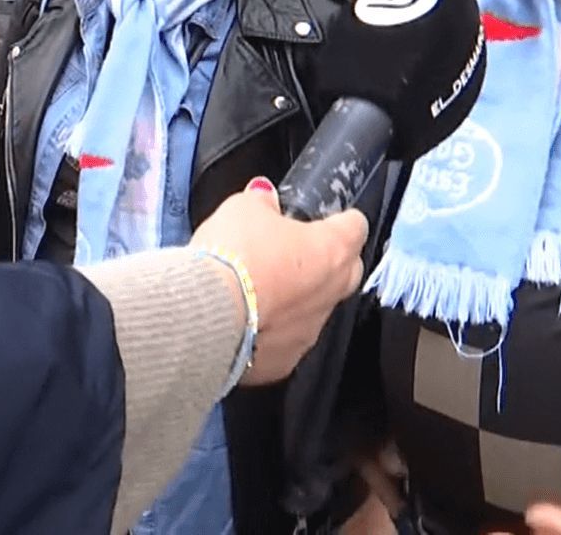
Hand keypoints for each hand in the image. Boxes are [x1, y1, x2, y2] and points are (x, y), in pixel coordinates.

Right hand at [189, 179, 369, 383]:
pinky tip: (247, 320)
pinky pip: (286, 341)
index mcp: (331, 250)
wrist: (205, 314)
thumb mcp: (242, 208)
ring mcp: (310, 331)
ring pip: (316, 310)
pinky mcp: (285, 361)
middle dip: (329, 261)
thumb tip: (265, 198)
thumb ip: (262, 201)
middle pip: (347, 272)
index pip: (355, 226)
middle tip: (295, 251)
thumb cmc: (232, 256)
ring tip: (261, 288)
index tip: (331, 218)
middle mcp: (330, 293)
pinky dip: (272, 330)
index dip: (341, 219)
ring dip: (297, 298)